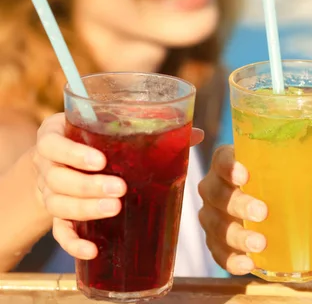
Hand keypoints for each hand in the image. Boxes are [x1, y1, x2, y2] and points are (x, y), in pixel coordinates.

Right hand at [32, 113, 203, 259]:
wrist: (63, 162)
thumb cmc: (96, 141)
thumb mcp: (111, 128)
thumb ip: (150, 130)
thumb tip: (198, 134)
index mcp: (56, 136)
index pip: (53, 143)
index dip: (73, 153)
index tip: (101, 160)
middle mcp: (47, 165)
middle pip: (57, 178)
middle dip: (88, 186)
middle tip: (120, 189)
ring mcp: (48, 192)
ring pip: (57, 204)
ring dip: (85, 209)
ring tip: (115, 209)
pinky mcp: (54, 216)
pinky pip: (58, 232)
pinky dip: (72, 243)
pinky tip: (93, 249)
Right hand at [198, 145, 311, 274]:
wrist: (264, 209)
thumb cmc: (279, 185)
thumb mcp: (295, 176)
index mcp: (232, 164)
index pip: (221, 159)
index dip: (228, 166)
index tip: (245, 174)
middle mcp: (216, 188)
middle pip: (215, 193)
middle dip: (237, 203)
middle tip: (262, 211)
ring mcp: (213, 216)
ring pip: (214, 225)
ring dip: (236, 236)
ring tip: (259, 244)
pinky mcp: (216, 241)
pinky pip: (217, 252)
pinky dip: (231, 260)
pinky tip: (249, 265)